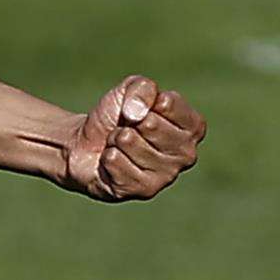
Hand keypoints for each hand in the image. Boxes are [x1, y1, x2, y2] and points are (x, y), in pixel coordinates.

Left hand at [61, 75, 205, 201]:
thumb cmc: (117, 116)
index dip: (145, 101)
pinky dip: (107, 156)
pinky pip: (115, 160)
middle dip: (128, 122)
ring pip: (129, 141)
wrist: (87, 145)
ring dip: (116, 139)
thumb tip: (138, 114)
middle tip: (126, 129)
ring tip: (119, 145)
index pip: (168, 103)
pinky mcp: (144, 190)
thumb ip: (142, 89)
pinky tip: (112, 162)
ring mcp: (167, 175)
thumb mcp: (130, 90)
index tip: (140, 109)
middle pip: (149, 124)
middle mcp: (186, 154)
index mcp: (191, 127)